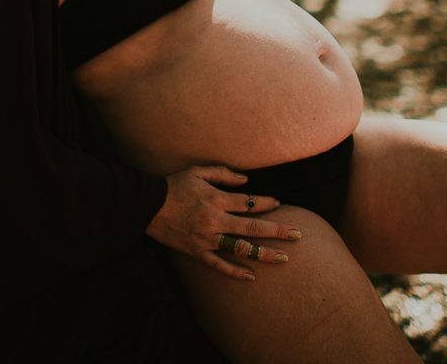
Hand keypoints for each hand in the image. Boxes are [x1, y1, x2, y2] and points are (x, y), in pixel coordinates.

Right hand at [145, 165, 302, 280]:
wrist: (148, 206)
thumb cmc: (174, 185)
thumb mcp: (198, 171)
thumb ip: (223, 174)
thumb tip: (246, 180)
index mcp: (216, 199)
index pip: (249, 203)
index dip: (266, 203)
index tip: (279, 204)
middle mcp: (215, 221)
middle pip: (252, 228)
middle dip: (277, 231)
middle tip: (298, 235)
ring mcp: (206, 239)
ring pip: (240, 249)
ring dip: (263, 253)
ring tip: (283, 258)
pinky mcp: (197, 252)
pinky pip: (218, 265)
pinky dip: (234, 272)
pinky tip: (251, 276)